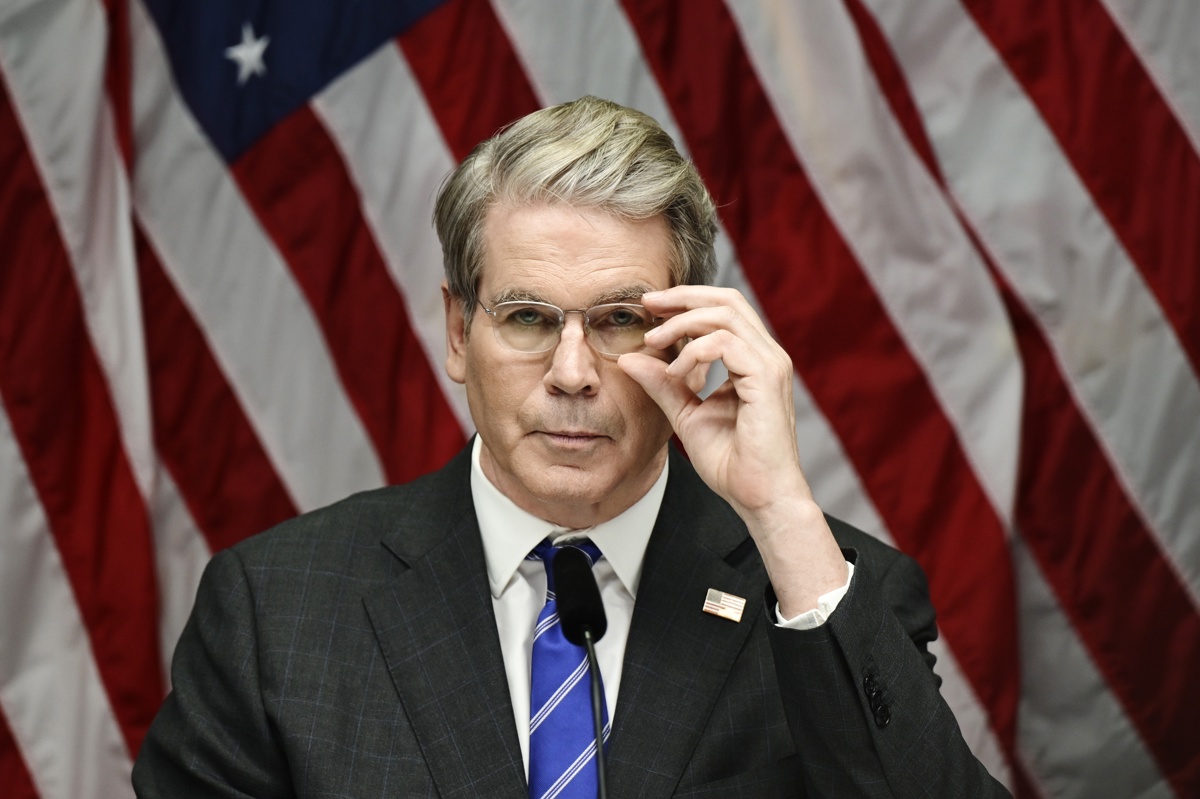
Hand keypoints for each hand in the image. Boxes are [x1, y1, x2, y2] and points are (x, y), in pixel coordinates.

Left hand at [618, 286, 846, 614]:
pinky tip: (676, 373)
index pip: (724, 309)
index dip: (686, 301)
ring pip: (725, 314)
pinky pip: (725, 343)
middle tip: (648, 303)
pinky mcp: (766, 378)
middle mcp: (766, 355)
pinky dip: (693, 351)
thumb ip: (662, 384)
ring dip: (682, 322)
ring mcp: (770, 364)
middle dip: (683, 297)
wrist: (758, 497)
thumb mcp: (686, 414)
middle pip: (727, 299)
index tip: (650, 308)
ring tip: (654, 342)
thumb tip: (630, 359)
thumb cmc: (732, 463)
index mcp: (753, 359)